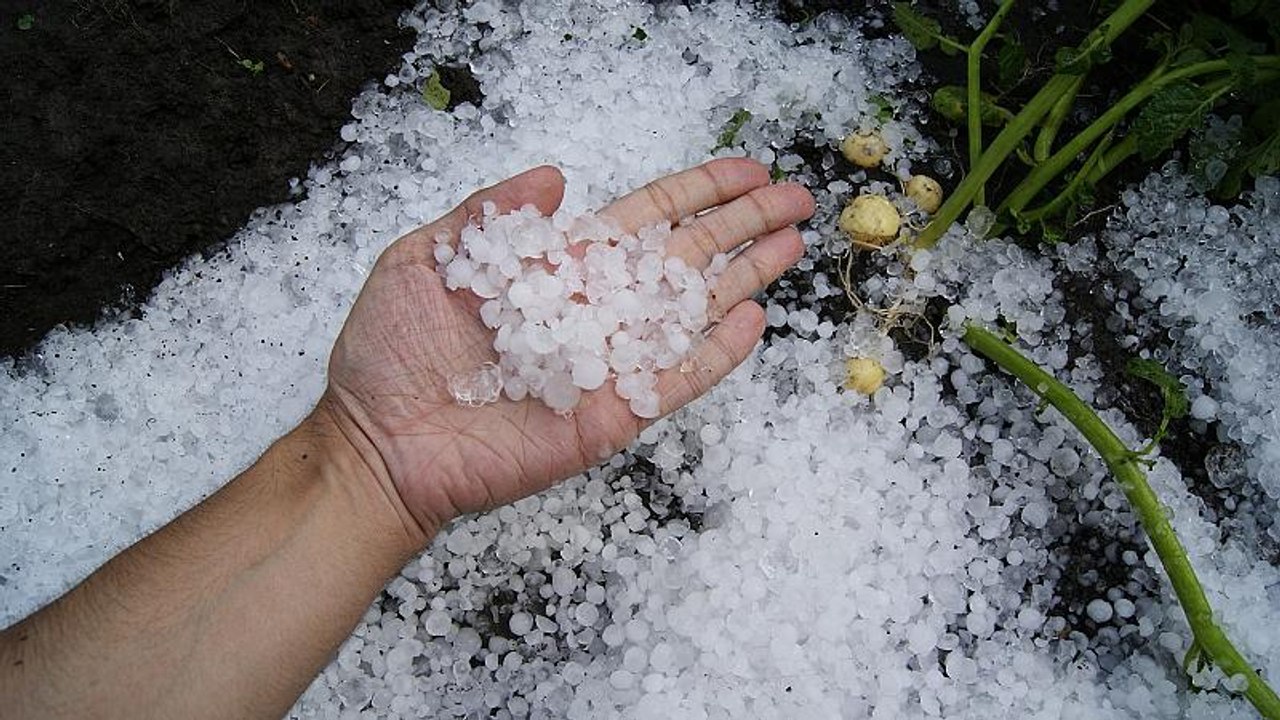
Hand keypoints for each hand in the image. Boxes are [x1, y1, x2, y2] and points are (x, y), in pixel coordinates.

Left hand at [319, 159, 813, 539]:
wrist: (377, 442)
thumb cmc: (390, 353)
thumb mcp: (425, 259)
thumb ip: (490, 214)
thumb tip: (556, 172)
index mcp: (558, 268)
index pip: (646, 220)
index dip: (698, 192)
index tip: (746, 169)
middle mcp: (594, 310)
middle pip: (686, 257)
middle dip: (743, 225)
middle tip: (798, 198)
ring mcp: (608, 364)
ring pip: (692, 312)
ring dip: (745, 278)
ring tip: (794, 245)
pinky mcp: (611, 415)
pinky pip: (674, 380)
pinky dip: (715, 354)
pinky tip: (754, 321)